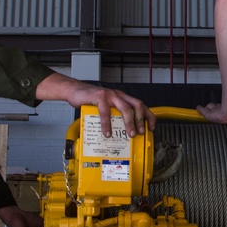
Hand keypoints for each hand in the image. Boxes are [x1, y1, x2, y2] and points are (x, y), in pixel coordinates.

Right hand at [39, 72, 155, 136]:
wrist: (75, 91)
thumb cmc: (92, 101)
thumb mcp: (107, 108)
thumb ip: (115, 115)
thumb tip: (122, 134)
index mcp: (123, 98)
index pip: (141, 105)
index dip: (149, 116)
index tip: (151, 128)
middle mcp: (119, 95)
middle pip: (136, 106)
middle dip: (140, 121)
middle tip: (139, 133)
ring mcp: (110, 95)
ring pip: (125, 108)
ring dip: (129, 123)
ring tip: (129, 134)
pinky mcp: (99, 97)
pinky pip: (105, 112)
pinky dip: (107, 124)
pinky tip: (107, 133)